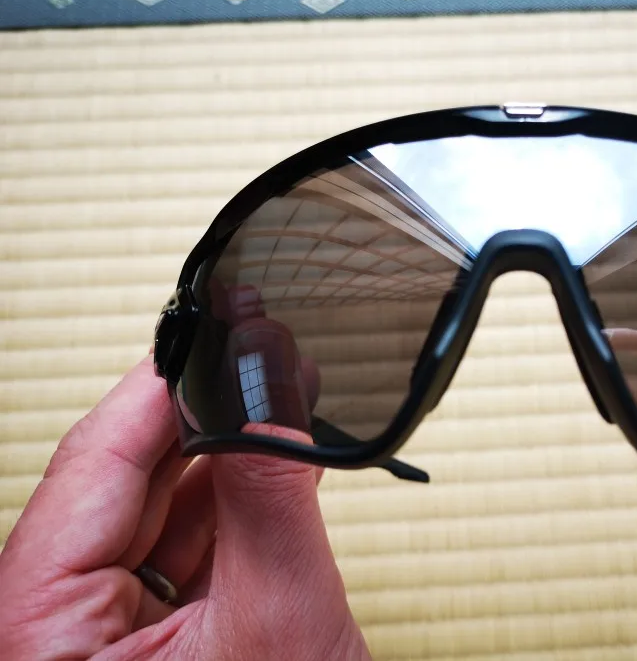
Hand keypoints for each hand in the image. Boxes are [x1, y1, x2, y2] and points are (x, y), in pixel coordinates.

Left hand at [0, 348, 369, 658]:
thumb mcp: (281, 616)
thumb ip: (269, 488)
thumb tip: (270, 385)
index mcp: (31, 639)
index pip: (86, 472)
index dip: (155, 392)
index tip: (208, 330)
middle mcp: (41, 636)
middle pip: (115, 485)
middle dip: (197, 420)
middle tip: (259, 360)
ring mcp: (85, 637)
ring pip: (148, 509)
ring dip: (217, 458)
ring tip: (276, 407)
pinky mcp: (133, 635)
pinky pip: (172, 544)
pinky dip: (222, 502)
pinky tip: (264, 463)